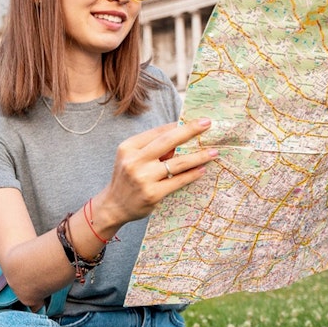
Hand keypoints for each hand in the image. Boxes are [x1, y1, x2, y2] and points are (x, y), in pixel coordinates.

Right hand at [93, 119, 217, 228]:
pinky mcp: (152, 194)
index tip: (196, 120)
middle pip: (167, 142)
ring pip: (177, 163)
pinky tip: (202, 169)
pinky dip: (192, 174)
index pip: (158, 132)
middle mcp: (134, 161)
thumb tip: (182, 136)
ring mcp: (143, 178)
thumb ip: (152, 149)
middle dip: (190, 131)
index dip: (178, 125)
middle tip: (207, 124)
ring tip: (213, 152)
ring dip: (198, 156)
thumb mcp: (132, 159)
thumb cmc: (128, 178)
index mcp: (129, 147)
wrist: (114, 206)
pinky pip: (178, 181)